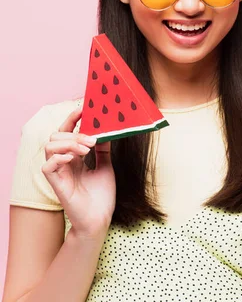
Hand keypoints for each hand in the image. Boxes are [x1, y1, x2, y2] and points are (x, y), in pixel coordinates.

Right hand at [42, 106, 115, 237]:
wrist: (100, 219)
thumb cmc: (101, 196)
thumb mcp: (106, 165)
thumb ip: (103, 148)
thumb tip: (107, 129)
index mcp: (74, 156)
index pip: (66, 131)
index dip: (72, 118)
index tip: (84, 108)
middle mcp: (64, 162)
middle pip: (56, 136)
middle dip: (74, 133)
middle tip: (92, 140)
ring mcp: (58, 172)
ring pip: (50, 146)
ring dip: (69, 143)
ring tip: (87, 149)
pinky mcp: (56, 184)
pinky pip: (47, 165)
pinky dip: (60, 157)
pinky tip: (74, 158)